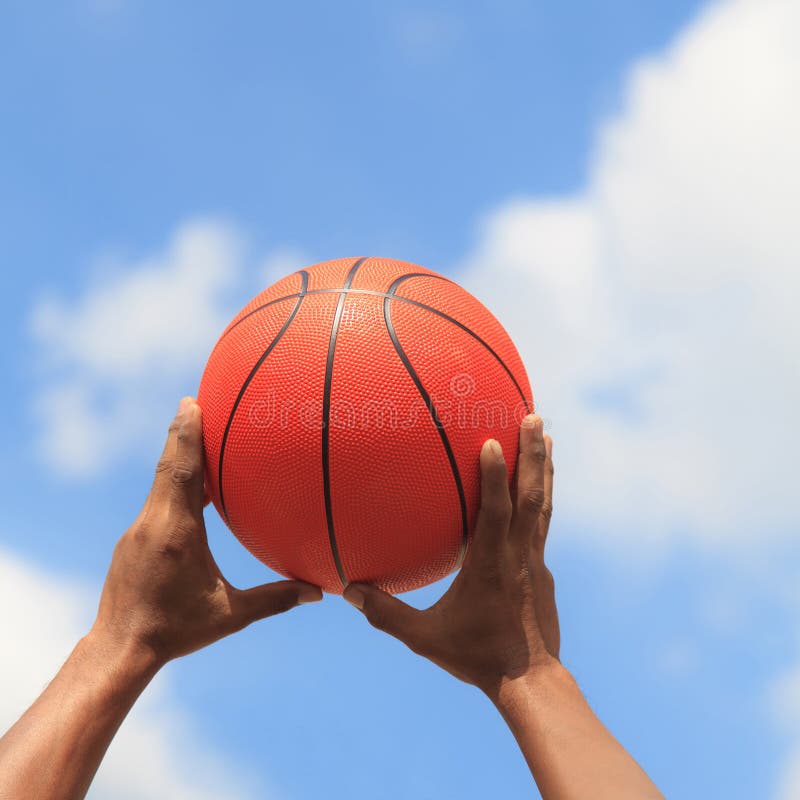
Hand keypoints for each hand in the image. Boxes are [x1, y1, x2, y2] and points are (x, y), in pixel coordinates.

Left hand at [91, 396, 322, 668]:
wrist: (118, 650)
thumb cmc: (177, 631)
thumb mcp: (230, 616)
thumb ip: (274, 600)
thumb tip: (318, 592)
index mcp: (177, 532)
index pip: (182, 471)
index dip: (186, 434)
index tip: (191, 402)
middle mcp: (153, 523)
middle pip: (167, 465)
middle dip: (180, 431)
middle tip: (192, 399)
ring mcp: (137, 531)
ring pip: (159, 482)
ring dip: (176, 455)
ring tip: (192, 432)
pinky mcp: (131, 542)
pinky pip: (155, 501)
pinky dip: (171, 482)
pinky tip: (186, 487)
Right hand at [343, 414, 557, 699]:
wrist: (530, 683)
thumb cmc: (475, 657)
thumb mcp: (425, 639)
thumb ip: (386, 614)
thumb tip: (348, 590)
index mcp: (490, 565)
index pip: (496, 512)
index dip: (496, 476)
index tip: (494, 440)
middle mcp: (519, 556)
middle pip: (532, 497)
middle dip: (535, 455)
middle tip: (536, 416)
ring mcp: (536, 563)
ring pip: (543, 506)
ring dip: (545, 469)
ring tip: (548, 436)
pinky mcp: (543, 572)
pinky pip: (542, 524)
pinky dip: (542, 497)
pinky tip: (537, 489)